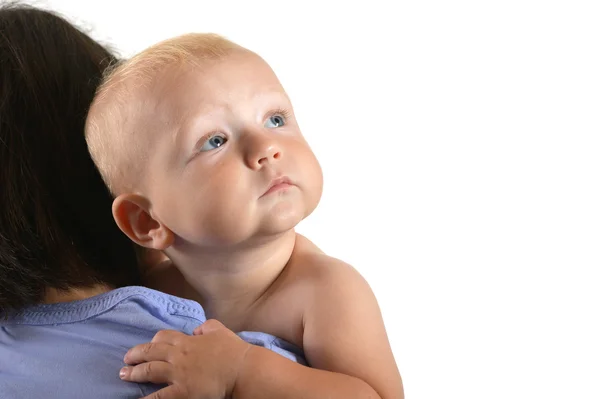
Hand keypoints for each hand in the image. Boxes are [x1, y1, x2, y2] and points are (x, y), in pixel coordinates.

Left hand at [120, 319, 250, 398]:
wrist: (241, 369)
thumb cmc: (233, 351)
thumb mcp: (219, 330)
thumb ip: (206, 327)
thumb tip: (197, 329)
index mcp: (187, 341)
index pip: (164, 337)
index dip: (153, 341)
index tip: (148, 345)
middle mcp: (178, 355)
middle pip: (151, 352)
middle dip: (136, 355)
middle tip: (126, 359)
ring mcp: (178, 374)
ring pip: (149, 371)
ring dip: (134, 373)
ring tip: (124, 374)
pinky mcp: (181, 391)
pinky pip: (159, 396)